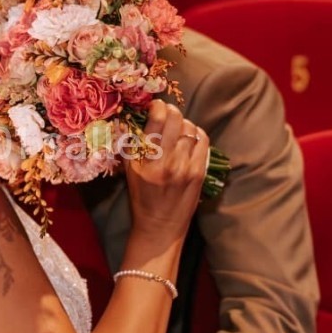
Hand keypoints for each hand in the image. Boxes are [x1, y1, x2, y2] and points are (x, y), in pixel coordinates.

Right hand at [125, 101, 208, 247]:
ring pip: (190, 128)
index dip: (157, 106)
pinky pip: (203, 141)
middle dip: (171, 111)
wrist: (161, 225)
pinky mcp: (199, 172)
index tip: (154, 106)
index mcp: (145, 160)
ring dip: (183, 124)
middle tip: (166, 114)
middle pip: (176, 119)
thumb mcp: (128, 172)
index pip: (156, 120)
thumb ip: (129, 145)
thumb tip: (130, 119)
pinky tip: (189, 138)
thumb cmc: (142, 198)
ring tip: (177, 129)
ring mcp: (185, 167)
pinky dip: (197, 134)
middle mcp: (166, 161)